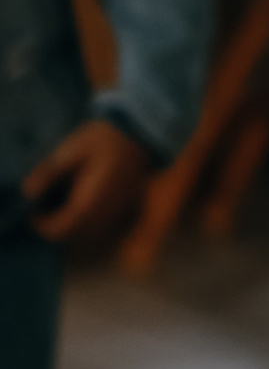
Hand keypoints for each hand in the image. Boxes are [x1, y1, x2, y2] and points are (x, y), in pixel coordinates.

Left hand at [21, 119, 151, 243]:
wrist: (140, 134)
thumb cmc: (103, 139)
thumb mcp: (71, 150)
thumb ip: (49, 172)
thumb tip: (27, 191)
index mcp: (89, 202)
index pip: (60, 229)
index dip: (42, 225)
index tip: (35, 210)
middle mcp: (106, 213)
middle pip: (76, 234)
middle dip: (58, 225)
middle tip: (47, 206)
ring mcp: (119, 212)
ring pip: (92, 232)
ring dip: (76, 225)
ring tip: (65, 205)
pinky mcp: (128, 207)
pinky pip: (106, 225)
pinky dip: (92, 221)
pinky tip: (86, 203)